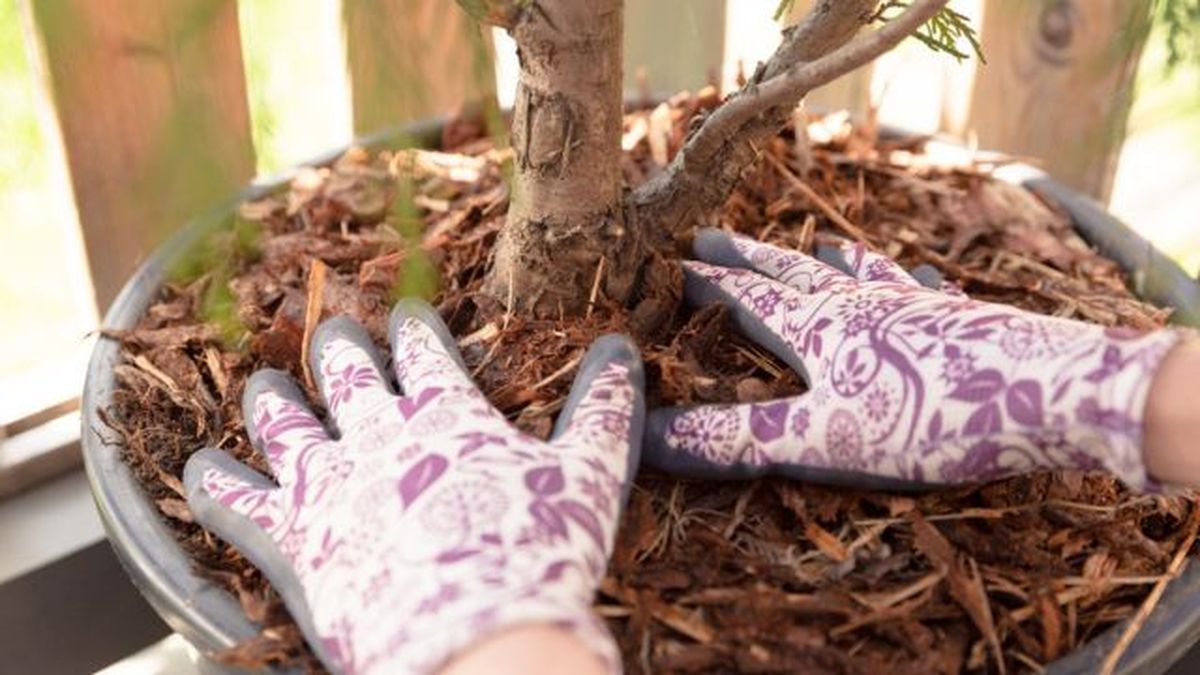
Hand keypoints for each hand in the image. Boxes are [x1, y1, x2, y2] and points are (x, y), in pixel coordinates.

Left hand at [184, 299, 643, 673]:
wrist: (481, 637)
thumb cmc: (541, 553)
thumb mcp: (591, 475)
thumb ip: (603, 409)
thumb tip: (623, 348)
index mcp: (447, 413)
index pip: (423, 350)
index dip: (414, 327)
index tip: (407, 313)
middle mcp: (379, 434)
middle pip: (348, 373)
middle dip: (341, 348)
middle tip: (336, 334)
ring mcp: (329, 484)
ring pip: (284, 423)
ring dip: (273, 400)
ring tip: (264, 384)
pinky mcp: (292, 539)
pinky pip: (234, 502)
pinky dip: (212, 483)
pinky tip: (196, 469)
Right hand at [644, 229, 1183, 490]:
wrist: (1052, 393)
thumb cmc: (929, 418)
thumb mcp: (821, 439)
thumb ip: (738, 438)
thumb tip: (648, 436)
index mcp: (819, 329)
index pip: (746, 298)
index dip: (705, 284)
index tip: (668, 264)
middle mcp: (861, 303)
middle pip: (792, 273)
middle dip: (747, 257)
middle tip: (710, 234)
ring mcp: (914, 306)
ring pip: (858, 271)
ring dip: (827, 258)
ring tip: (814, 243)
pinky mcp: (962, 319)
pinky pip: (924, 290)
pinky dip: (908, 279)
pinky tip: (917, 274)